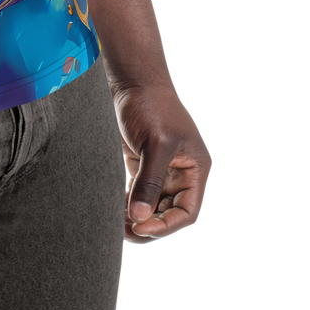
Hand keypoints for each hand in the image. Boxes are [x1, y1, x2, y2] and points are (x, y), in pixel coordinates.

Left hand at [111, 78, 213, 246]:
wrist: (133, 77)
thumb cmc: (152, 105)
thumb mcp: (156, 144)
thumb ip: (149, 181)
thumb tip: (140, 217)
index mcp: (195, 169)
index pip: (188, 212)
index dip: (167, 226)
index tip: (142, 227)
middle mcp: (182, 172)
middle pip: (170, 213)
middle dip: (150, 225)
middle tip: (125, 232)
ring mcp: (162, 168)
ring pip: (153, 206)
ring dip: (137, 218)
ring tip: (116, 226)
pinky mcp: (143, 163)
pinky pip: (139, 193)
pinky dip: (128, 204)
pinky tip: (113, 211)